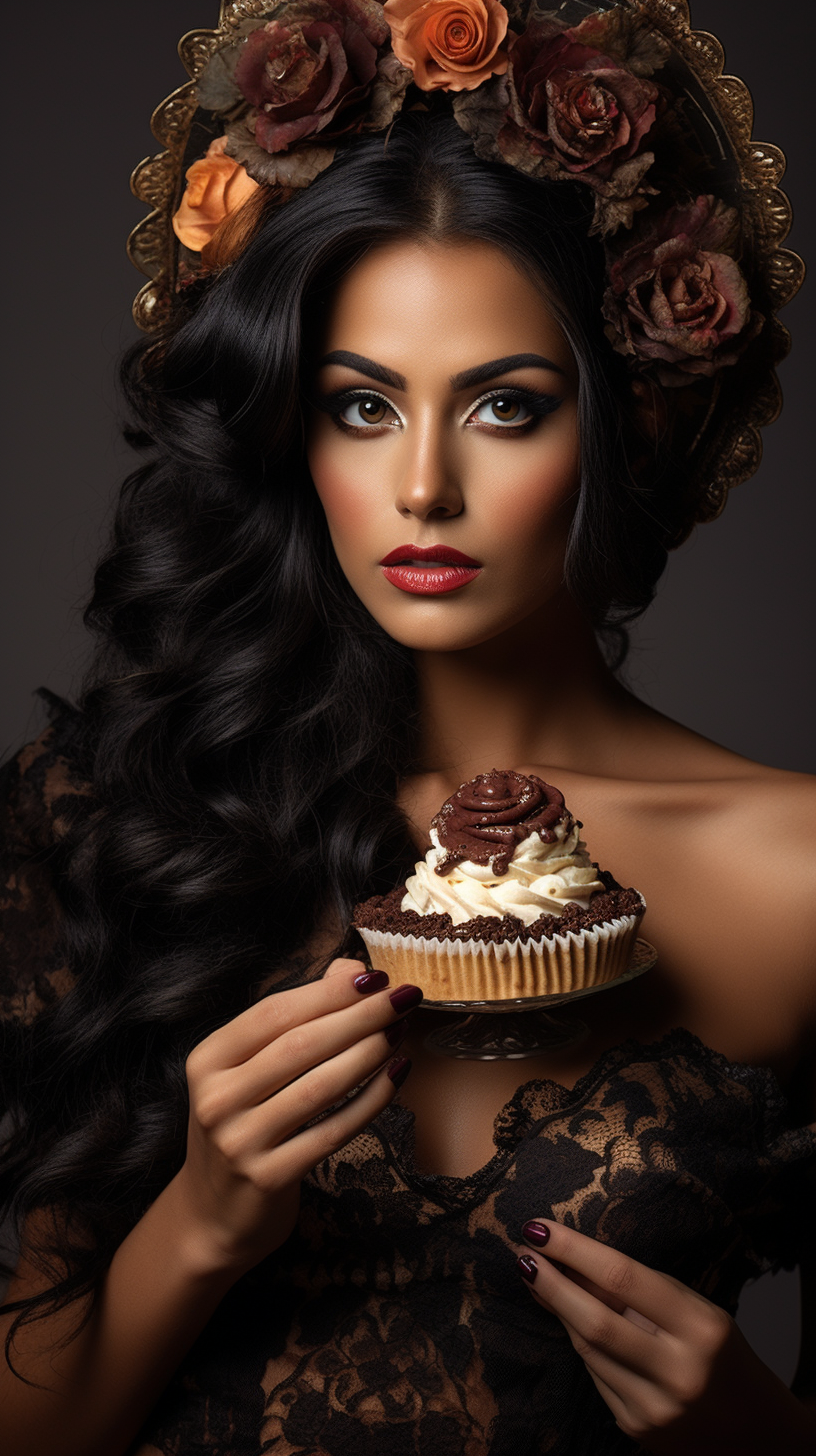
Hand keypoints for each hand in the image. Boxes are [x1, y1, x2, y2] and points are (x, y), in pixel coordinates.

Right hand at [174, 959, 418, 1275]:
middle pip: (299, 1045)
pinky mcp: (268, 1178)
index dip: (328, 991)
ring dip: (369, 1053)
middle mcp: (217, 1099)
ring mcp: (239, 1142)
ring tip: (401, 1030)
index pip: (273, 1013)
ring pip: (318, 1086)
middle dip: (359, 1015)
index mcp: (208, 1061)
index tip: (375, 976)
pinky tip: (396, 1075)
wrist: (212, 1215)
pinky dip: (371, 1101)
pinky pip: (332, 1132)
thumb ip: (295, 1017)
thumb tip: (352, 971)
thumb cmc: (242, 1125)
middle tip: (404, 996)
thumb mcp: (249, 1070)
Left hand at [516, 1218, 813, 1454]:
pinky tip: (573, 1321)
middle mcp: (678, 1372)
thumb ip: (639, 1290)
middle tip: (522, 1254)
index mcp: (701, 1329)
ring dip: (559, 1311)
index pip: (623, 1278)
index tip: (539, 1228)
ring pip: (588, 1349)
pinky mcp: (636, 1429)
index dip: (574, 1251)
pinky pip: (595, 1376)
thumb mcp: (695, 1310)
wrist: (754, 1433)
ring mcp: (655, 1408)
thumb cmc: (720, 1353)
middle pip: (595, 1321)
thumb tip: (570, 1261)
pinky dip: (581, 1344)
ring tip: (540, 1278)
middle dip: (551, 1284)